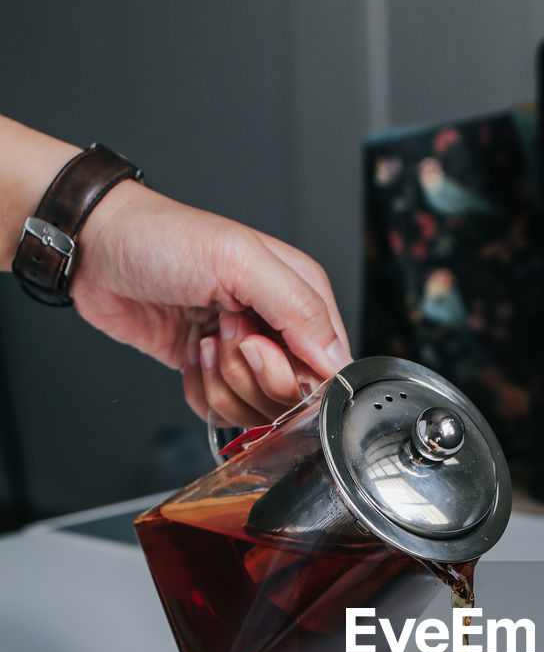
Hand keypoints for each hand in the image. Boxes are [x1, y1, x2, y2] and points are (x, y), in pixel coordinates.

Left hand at [73, 179, 351, 423]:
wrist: (98, 250)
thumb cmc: (163, 239)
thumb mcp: (239, 260)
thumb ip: (299, 309)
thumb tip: (336, 362)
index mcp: (302, 295)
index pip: (328, 368)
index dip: (292, 374)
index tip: (254, 346)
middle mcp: (280, 329)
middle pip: (291, 397)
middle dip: (248, 375)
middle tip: (221, 333)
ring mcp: (246, 355)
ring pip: (255, 410)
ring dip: (220, 382)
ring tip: (201, 339)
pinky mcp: (214, 375)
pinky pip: (222, 412)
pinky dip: (198, 391)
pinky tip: (188, 353)